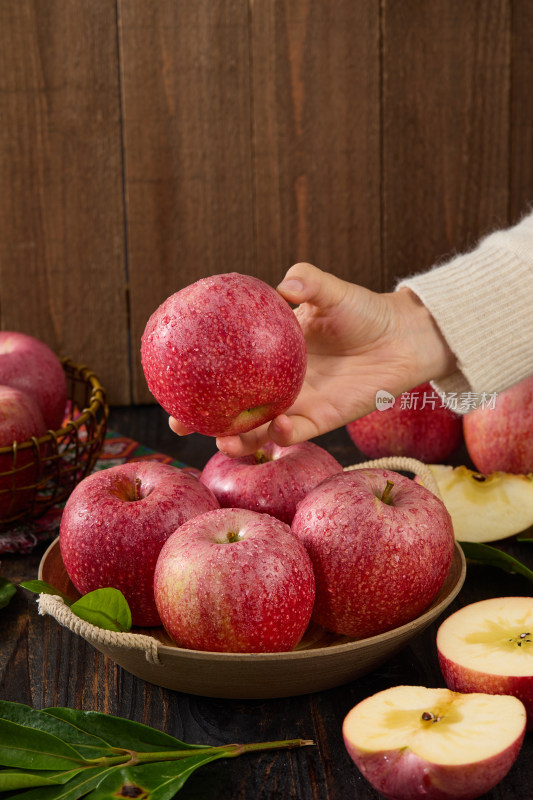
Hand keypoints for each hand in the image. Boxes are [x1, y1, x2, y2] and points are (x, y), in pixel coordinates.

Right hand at [170, 263, 456, 455]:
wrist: (401, 336)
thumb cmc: (362, 310)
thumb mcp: (330, 291)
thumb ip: (307, 282)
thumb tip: (284, 284)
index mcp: (268, 355)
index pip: (225, 370)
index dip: (197, 379)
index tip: (168, 381)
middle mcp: (277, 384)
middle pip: (232, 409)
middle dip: (204, 422)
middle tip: (181, 422)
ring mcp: (299, 404)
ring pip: (259, 430)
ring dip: (241, 439)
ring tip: (226, 439)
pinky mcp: (324, 419)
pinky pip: (298, 431)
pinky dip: (284, 434)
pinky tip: (277, 428)